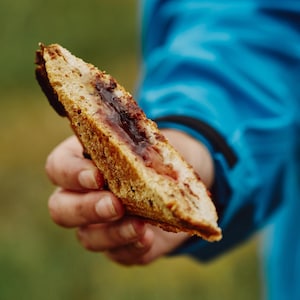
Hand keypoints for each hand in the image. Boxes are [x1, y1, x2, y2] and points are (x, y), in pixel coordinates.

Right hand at [46, 136, 190, 264]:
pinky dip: (131, 247)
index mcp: (82, 163)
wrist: (171, 187)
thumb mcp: (148, 145)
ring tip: (139, 226)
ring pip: (87, 236)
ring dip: (113, 233)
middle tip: (114, 205)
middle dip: (86, 208)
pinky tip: (147, 238)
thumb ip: (140, 147)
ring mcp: (97, 225)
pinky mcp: (118, 246)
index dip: (72, 173)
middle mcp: (81, 196)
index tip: (96, 176)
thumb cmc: (152, 158)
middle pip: (61, 208)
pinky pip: (117, 253)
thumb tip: (148, 153)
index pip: (58, 167)